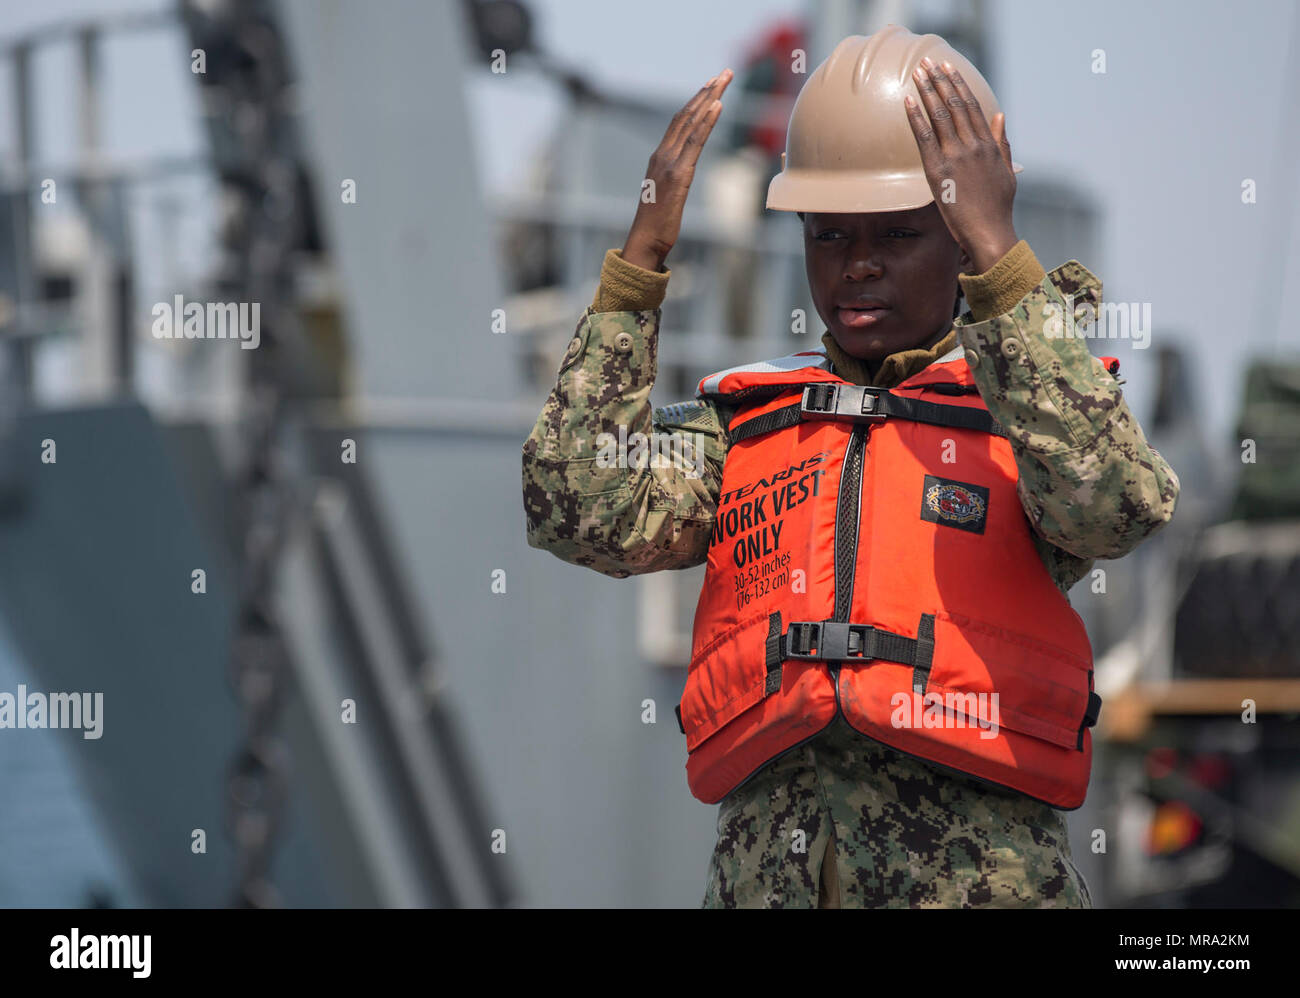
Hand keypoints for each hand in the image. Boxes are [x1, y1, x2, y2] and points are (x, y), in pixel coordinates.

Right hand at [622, 70, 731, 271]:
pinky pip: (694, 142)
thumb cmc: (657, 225)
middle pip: (687, 115)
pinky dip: (706, 121)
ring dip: (710, 98)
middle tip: (725, 73)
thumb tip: (683, 175)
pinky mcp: (678, 174)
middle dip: (707, 91)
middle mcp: (663, 154)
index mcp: (660, 158)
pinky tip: (718, 105)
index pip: (680, 121)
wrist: (645, 241)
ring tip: (725, 80)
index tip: (712, 85)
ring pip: (691, 122)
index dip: (696, 101)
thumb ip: (674, 179)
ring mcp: (669, 162)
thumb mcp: (667, 195)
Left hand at [904, 57, 1016, 273]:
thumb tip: (1000, 116)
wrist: (990, 233)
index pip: (973, 106)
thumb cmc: (997, 208)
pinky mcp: (939, 170)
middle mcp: (973, 145)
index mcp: (989, 145)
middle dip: (941, 81)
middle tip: (928, 62)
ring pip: (940, 115)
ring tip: (917, 73)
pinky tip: (908, 100)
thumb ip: (1002, 142)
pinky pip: (924, 137)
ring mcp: (956, 156)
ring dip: (927, 91)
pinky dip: (916, 117)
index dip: (959, 85)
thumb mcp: (1006, 171)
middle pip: (955, 104)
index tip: (950, 69)